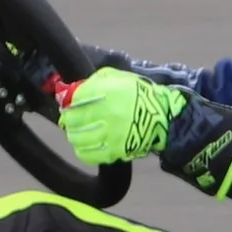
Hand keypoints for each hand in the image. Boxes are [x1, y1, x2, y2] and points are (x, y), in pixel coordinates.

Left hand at [58, 68, 185, 164]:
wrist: (163, 116)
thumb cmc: (137, 94)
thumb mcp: (117, 77)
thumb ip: (94, 80)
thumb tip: (71, 90)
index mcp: (106, 92)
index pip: (75, 99)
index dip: (68, 103)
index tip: (68, 105)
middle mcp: (106, 113)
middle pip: (73, 120)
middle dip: (69, 120)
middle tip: (70, 120)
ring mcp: (110, 134)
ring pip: (78, 138)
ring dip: (74, 135)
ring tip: (77, 133)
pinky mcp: (115, 150)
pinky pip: (89, 155)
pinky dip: (82, 151)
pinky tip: (84, 146)